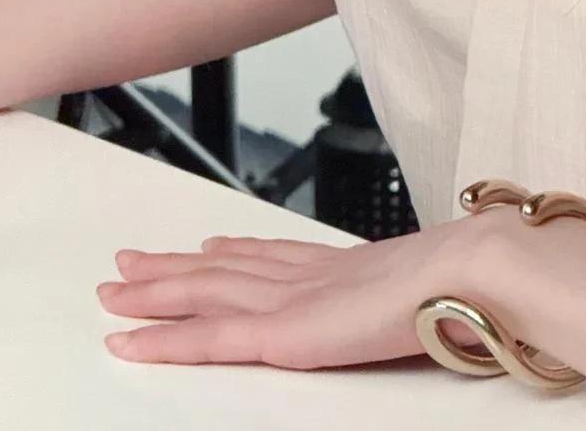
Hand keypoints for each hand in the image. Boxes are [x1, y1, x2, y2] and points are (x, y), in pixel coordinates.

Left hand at [95, 211, 503, 369]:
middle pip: (225, 268)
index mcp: (344, 267)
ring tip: (114, 291)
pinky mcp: (282, 335)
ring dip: (154, 293)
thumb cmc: (469, 283)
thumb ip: (414, 295)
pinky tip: (128, 342)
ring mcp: (290, 301)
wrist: (471, 271)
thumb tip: (433, 300)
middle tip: (128, 262)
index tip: (206, 243)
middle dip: (173, 267)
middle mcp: (307, 275)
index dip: (234, 249)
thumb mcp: (435, 288)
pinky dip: (163, 340)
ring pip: (203, 294)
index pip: (274, 255)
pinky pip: (208, 340)